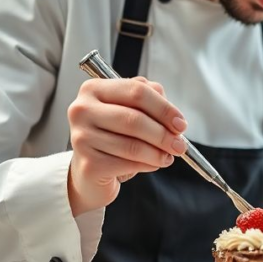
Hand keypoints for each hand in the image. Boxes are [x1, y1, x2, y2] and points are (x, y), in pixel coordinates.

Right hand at [66, 76, 187, 214]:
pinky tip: (153, 164)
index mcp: (93, 89)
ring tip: (168, 156)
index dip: (164, 108)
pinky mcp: (88, 165)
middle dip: (163, 134)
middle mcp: (81, 110)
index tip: (181, 124)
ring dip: (158, 153)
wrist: (90, 172)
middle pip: (134, 119)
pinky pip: (128, 164)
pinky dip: (148, 165)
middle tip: (180, 145)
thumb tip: (173, 115)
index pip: (136, 91)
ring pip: (133, 145)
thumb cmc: (112, 136)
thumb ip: (148, 100)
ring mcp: (81, 138)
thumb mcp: (129, 111)